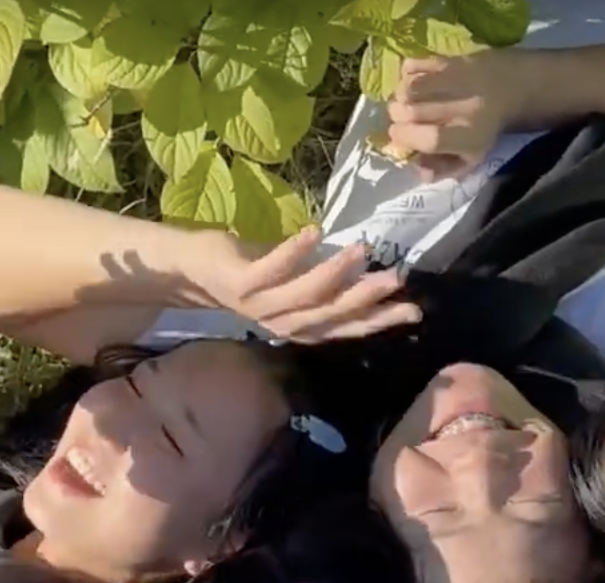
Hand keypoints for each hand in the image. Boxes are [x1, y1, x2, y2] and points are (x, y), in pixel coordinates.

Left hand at [190, 227, 418, 341]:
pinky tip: (315, 232)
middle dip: (366, 298)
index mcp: (299, 325)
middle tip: (396, 278)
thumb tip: (370, 266)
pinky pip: (271, 269)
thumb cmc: (250, 269)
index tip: (414, 308)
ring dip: (336, 272)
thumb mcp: (294, 279)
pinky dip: (294, 252)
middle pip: (331, 315)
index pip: (346, 327)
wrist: (190, 267)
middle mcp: (282, 322)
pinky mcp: (241, 283)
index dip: (380, 320)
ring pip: (306, 295)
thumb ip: (326, 281)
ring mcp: (260, 304)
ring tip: (362, 249)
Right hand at [386, 52, 526, 180]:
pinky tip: (413, 82)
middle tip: (401, 120)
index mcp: (470, 137)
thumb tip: (417, 169)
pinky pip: (414, 64)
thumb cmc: (482, 129)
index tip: (398, 136)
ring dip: (398, 97)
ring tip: (405, 102)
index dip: (406, 138)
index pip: (430, 139)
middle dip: (397, 118)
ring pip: (409, 87)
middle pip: (412, 112)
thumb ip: (442, 169)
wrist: (509, 87)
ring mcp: (455, 79)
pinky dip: (406, 74)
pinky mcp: (449, 59)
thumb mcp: (470, 158)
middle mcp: (464, 107)